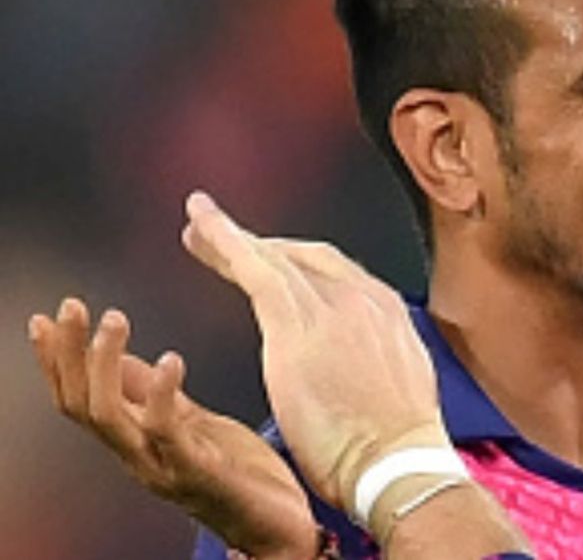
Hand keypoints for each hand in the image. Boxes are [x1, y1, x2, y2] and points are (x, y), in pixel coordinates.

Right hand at [28, 298, 318, 559]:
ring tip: (113, 321)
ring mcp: (162, 467)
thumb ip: (155, 395)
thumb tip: (120, 358)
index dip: (58, 361)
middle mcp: (138, 456)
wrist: (281, 528)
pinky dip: (162, 395)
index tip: (48, 317)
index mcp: (136, 442)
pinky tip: (172, 360)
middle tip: (74, 308)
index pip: (78, 399)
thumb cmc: (241, 475)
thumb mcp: (193, 423)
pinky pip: (167, 434)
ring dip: (103, 366)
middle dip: (70, 354)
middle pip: (81, 405)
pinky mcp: (198, 473)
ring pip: (108, 418)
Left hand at [179, 191, 449, 514]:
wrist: (398, 463)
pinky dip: (226, 242)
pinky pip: (254, 270)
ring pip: (274, 258)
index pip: (335, 274)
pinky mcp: (296, 326)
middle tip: (219, 234)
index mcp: (387, 314)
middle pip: (303, 257)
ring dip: (232, 238)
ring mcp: (333, 307)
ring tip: (197, 225)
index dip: (295, 261)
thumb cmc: (396, 448)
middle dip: (261, 244)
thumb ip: (376, 364)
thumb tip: (360, 370)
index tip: (269, 258)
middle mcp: (363, 298)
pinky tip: (200, 230)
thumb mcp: (399, 389)